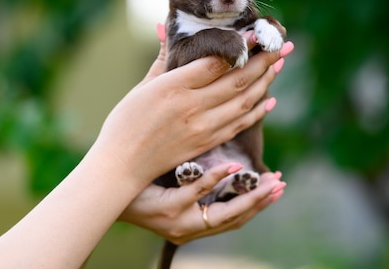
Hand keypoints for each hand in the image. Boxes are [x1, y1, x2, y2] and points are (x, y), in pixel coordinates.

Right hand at [94, 24, 293, 186]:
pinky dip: (258, 110)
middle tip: (282, 44)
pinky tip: (269, 97)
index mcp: (173, 87)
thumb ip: (163, 58)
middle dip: (264, 60)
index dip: (241, 46)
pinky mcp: (208, 144)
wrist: (122, 166)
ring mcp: (202, 128)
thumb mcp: (143, 85)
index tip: (258, 32)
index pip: (217, 62)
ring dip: (266, 81)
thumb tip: (166, 28)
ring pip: (245, 101)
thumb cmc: (126, 122)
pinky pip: (240, 124)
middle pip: (237, 80)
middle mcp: (191, 107)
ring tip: (280, 63)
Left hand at [118, 162, 285, 244]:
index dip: (257, 205)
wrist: (107, 191)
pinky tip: (233, 167)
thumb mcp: (175, 187)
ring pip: (223, 215)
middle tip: (281, 186)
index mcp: (193, 226)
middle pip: (235, 220)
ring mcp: (180, 222)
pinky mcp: (168, 211)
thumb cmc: (143, 185)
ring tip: (268, 182)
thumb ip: (199, 179)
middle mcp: (190, 230)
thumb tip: (225, 159)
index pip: (233, 219)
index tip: (277, 189)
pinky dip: (217, 180)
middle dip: (261, 203)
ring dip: (249, 198)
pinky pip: (197, 194)